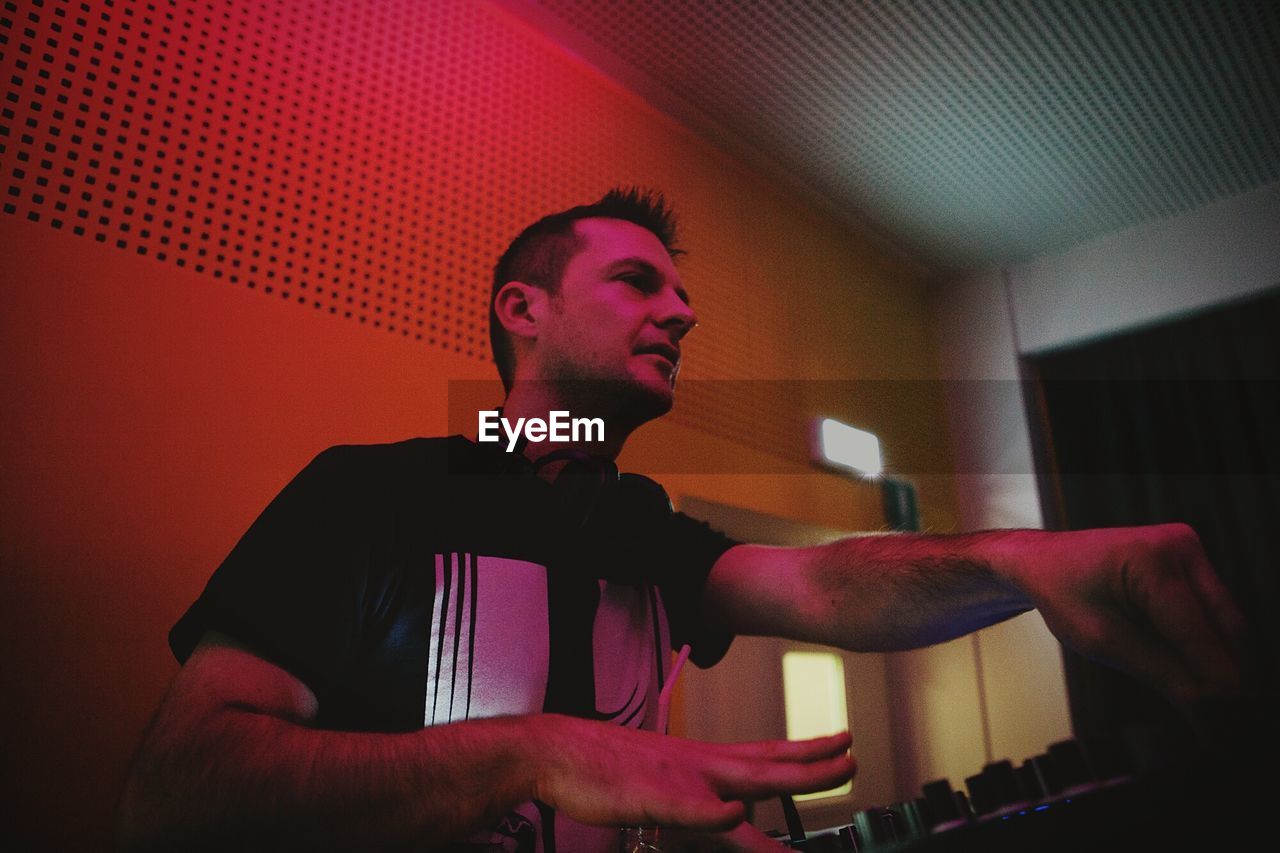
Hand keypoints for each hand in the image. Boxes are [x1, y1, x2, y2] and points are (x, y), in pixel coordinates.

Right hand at [529, 716, 854, 831]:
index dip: (807, 752)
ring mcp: (678, 780)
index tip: (841, 744)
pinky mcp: (652, 798)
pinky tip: (733, 815)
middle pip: (768, 764)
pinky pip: (688, 809)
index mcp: (703, 761)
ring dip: (787, 778)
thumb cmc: (604, 768)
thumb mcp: (661, 782)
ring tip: (825, 775)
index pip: (766, 754)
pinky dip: (713, 812)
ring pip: (742, 783)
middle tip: (854, 758)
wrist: (556, 751)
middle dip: (815, 764)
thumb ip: (697, 798)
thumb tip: (727, 813)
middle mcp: (700, 766)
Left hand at [1007, 523, 1250, 703]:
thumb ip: (1158, 671)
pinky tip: (1202, 674)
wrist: (1043, 561)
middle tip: (1232, 719)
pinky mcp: (1188, 562)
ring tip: (1220, 705)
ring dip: (1223, 660)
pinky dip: (1208, 643)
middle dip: (1230, 674)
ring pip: (1223, 620)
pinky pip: (1210, 611)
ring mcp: (1187, 550)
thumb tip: (1206, 702)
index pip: (1196, 634)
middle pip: (1224, 625)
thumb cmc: (1062, 591)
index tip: (1229, 720)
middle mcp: (1179, 546)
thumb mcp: (1102, 640)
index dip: (1217, 682)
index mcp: (1152, 560)